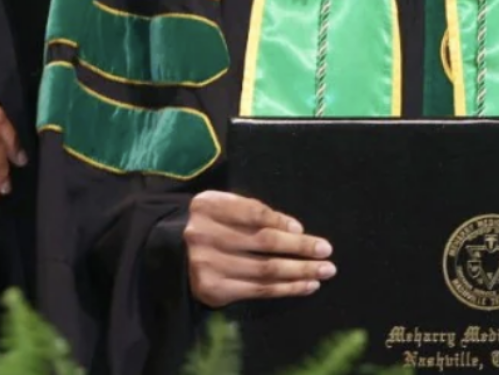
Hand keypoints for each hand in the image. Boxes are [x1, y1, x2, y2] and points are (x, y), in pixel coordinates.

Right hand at [183, 191, 335, 307]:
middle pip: (263, 243)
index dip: (282, 222)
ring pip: (264, 270)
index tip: (305, 230)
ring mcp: (206, 266)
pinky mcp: (213, 290)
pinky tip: (306, 286)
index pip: (254, 214)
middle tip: (327, 252)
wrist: (170, 254)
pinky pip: (258, 290)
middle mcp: (203, 236)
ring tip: (324, 271)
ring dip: (300, 272)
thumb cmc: (210, 225)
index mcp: (207, 206)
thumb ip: (255, 211)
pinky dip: (286, 289)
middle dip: (300, 248)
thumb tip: (295, 229)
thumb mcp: (224, 206)